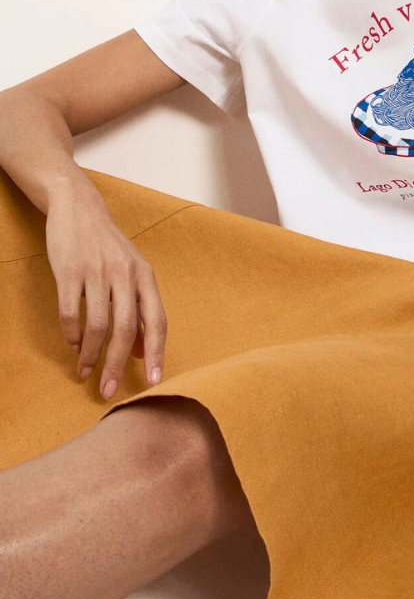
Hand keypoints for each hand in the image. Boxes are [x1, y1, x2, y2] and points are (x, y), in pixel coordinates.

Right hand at [45, 186, 167, 399]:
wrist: (79, 208)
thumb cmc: (108, 248)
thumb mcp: (132, 274)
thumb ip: (140, 311)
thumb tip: (146, 354)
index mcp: (146, 277)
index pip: (158, 321)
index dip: (158, 353)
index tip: (155, 382)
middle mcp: (125, 274)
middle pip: (126, 329)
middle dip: (117, 365)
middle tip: (108, 390)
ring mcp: (97, 271)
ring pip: (97, 325)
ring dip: (90, 354)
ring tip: (85, 370)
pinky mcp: (70, 270)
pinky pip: (71, 311)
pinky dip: (71, 334)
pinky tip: (72, 344)